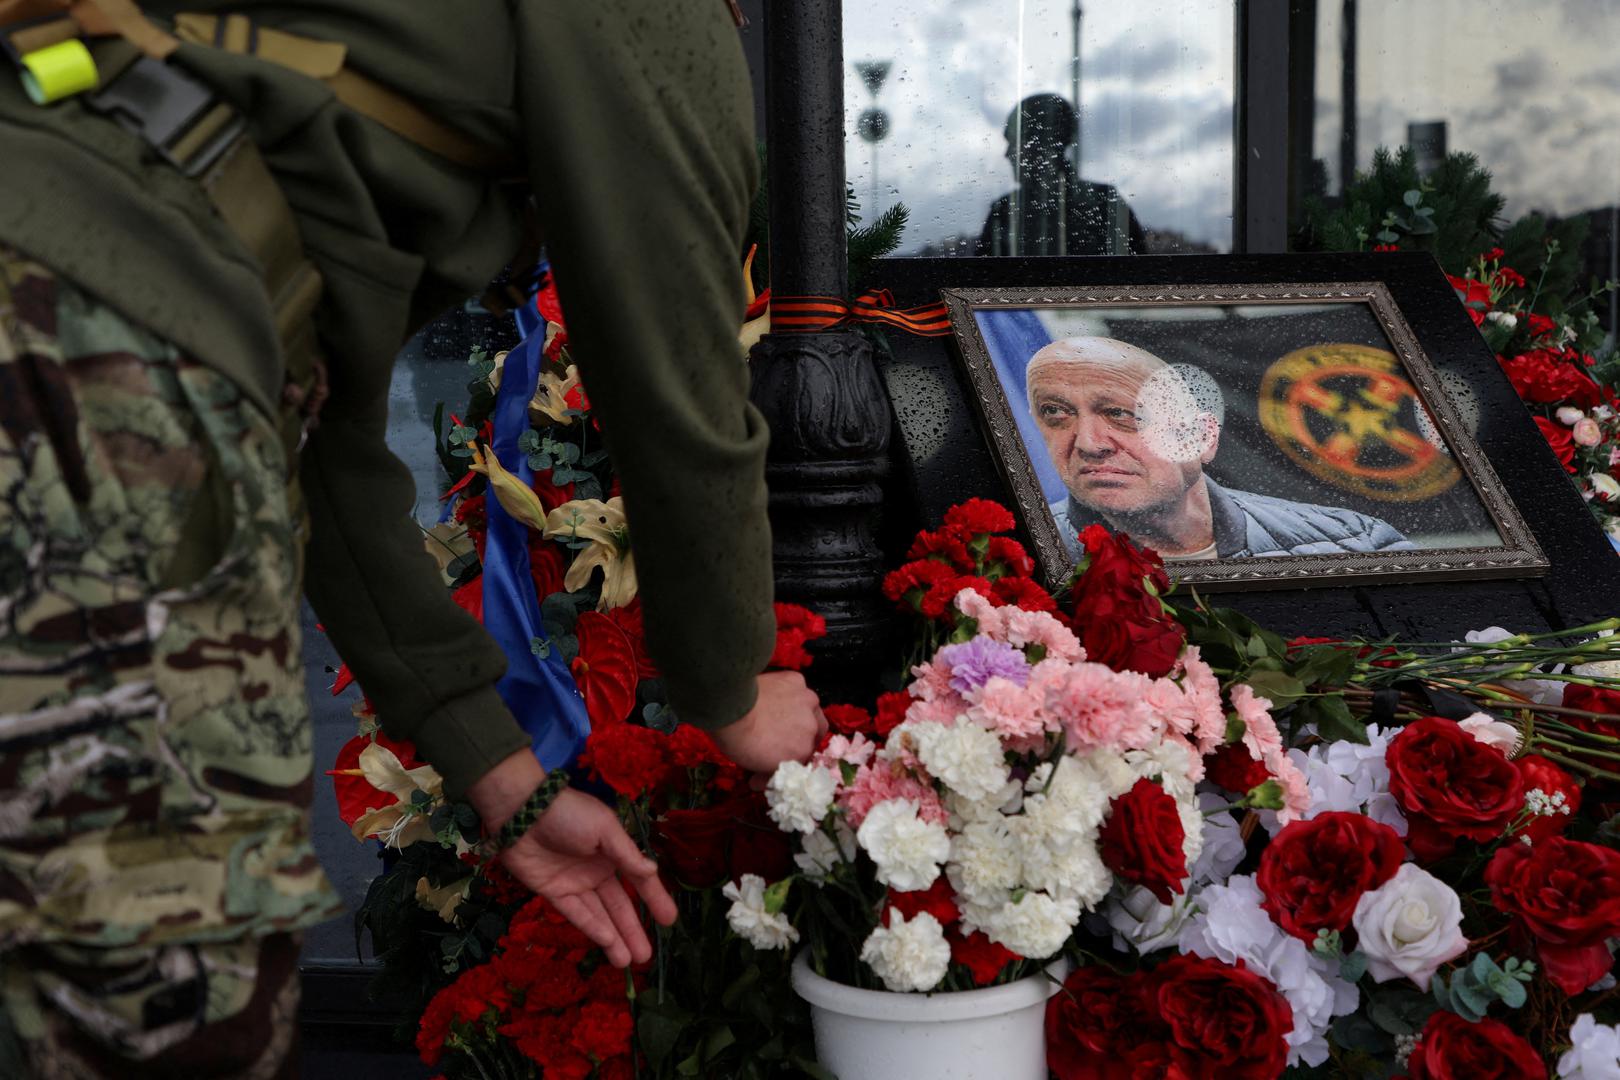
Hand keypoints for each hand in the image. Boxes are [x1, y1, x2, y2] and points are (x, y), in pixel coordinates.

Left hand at [467, 752, 676, 966]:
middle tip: (646, 957)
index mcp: (613, 851)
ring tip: (628, 962)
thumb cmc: (569, 814)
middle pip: (619, 905)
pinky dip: (592, 927)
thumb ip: (627, 854)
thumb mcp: (605, 829)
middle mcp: (597, 871)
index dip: (655, 900)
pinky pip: (576, 913)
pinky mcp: (554, 893)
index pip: (639, 880)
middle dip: (632, 930)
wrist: (523, 811)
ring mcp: (575, 883)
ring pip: (599, 915)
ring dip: (614, 937)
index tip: (670, 921)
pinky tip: (607, 941)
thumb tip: (653, 872)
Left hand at [709, 671, 827, 776]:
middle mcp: (812, 726)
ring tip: (776, 712)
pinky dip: (788, 693)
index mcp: (803, 752)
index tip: (776, 758)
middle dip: (799, 736)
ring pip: (809, 709)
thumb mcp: (755, 766)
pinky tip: (772, 695)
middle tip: (779, 735)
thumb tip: (759, 782)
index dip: (791, 759)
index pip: (804, 758)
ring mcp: (807, 701)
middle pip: (811, 733)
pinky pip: (797, 689)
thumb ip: (767, 773)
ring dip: (798, 713)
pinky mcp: (796, 681)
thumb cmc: (739, 741)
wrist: (730, 708)